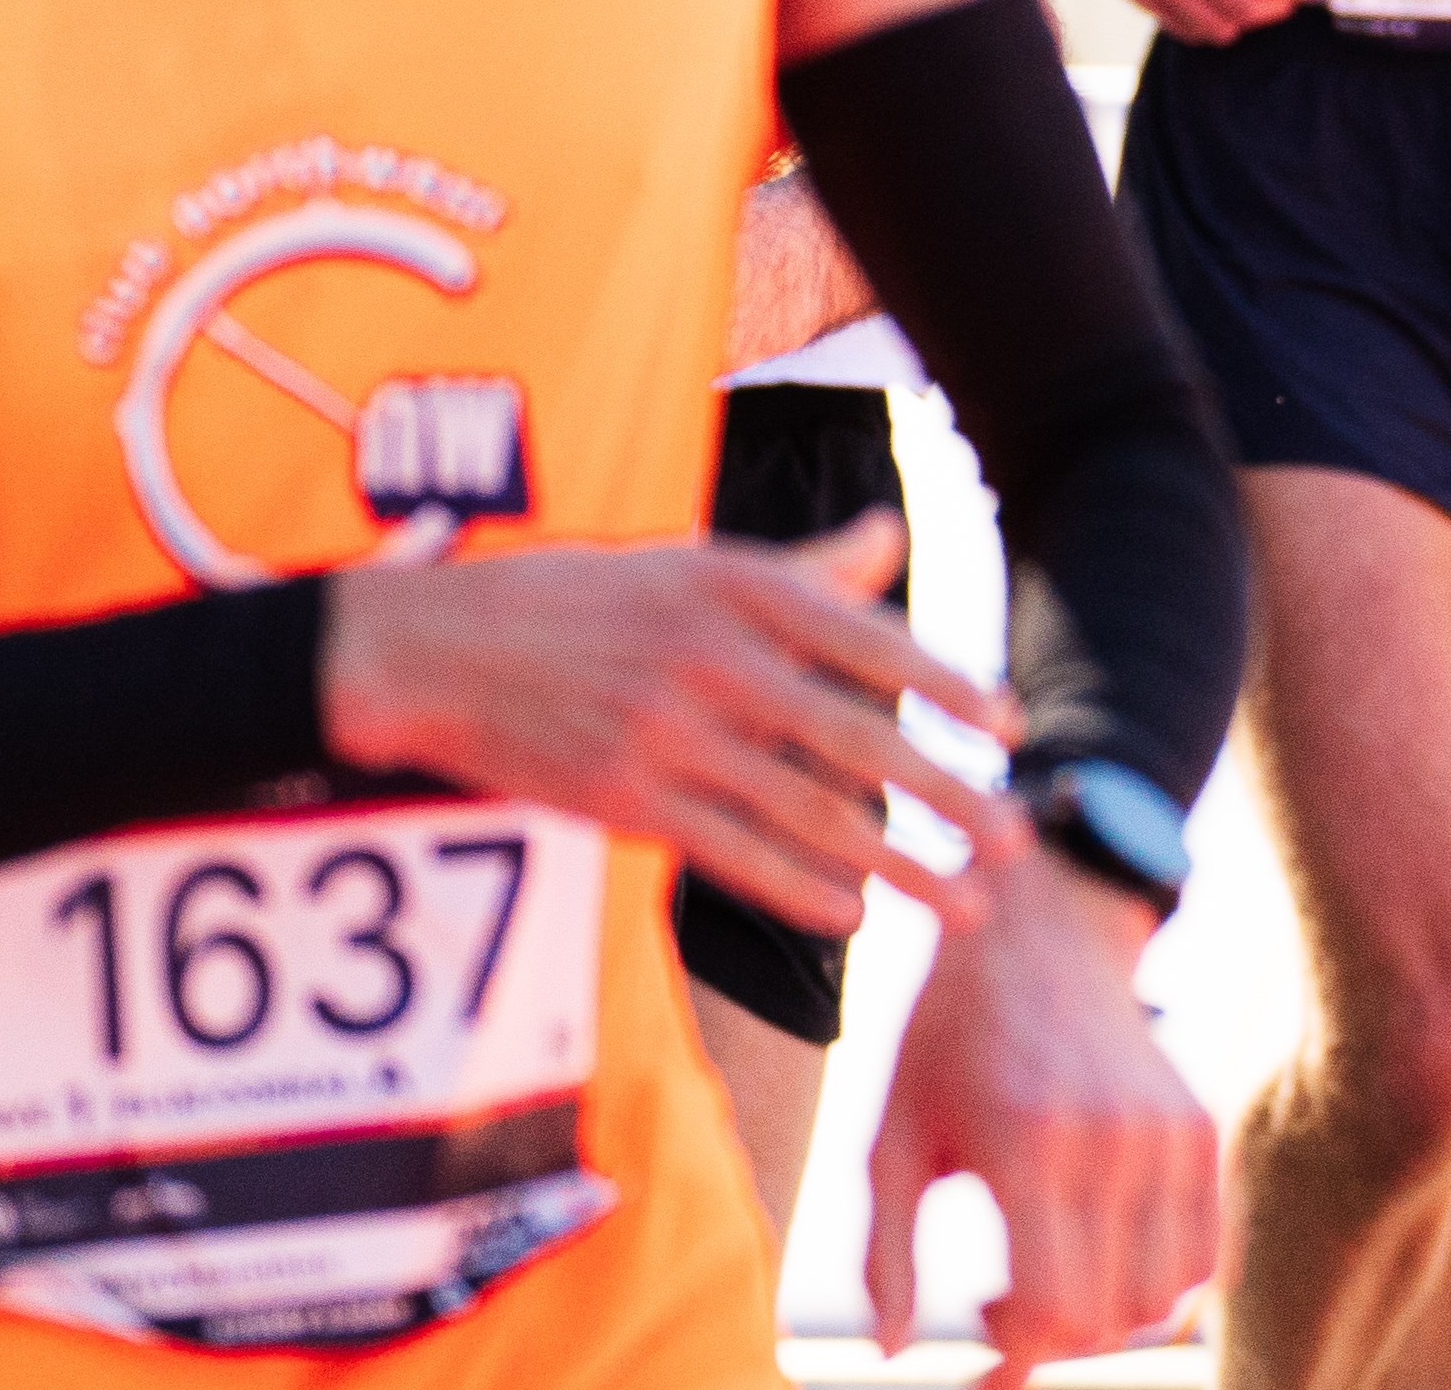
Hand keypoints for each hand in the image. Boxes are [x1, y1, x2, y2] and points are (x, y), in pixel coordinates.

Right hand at [316, 514, 1022, 937]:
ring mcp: (668, 733)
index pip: (873, 642)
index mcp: (740, 588)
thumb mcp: (693, 563)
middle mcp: (715, 659)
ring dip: (896, 865)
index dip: (950, 688)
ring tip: (962, 903)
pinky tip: (853, 912)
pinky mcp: (623, 799)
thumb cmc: (578, 599)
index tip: (1013, 729)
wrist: (433, 649)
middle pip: (858, 739)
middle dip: (949, 798)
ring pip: (808, 810)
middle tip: (1017, 842)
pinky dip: (799, 886)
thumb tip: (890, 538)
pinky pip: (730, 851)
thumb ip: (801, 570)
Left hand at [868, 839, 1216, 1380]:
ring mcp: (1168, 1134)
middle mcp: (1114, 1143)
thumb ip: (884, 1253)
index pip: (1053, 1313)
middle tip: (993, 1306)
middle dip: (1046, 1342)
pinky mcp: (1200, 1128)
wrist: (1036, 928)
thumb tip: (892, 1354)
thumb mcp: (886, 1139)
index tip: (969, 1347)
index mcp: (1029, 1146)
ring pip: (1163, 1300)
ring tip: (1047, 1274)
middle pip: (1107, 1319)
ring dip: (1104, 1319)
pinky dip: (1160, 1285)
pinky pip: (1204, 1256)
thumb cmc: (941, 1039)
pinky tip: (1099, 1254)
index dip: (1010, 1359)